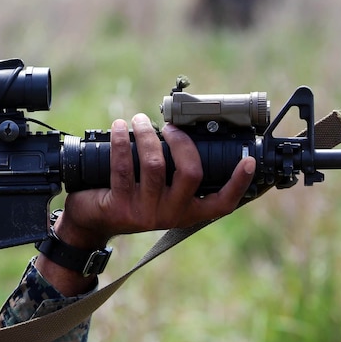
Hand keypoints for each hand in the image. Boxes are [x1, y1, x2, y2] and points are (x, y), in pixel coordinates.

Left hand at [39, 113, 254, 292]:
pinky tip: (119, 127)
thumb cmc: (130, 196)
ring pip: (155, 165)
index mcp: (188, 211)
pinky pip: (123, 168)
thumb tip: (187, 130)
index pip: (222, 203)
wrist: (91, 221)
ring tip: (136, 120)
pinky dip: (121, 142)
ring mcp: (146, 213)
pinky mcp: (120, 207)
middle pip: (190, 173)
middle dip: (181, 140)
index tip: (248, 161)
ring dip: (146, 135)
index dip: (238, 183)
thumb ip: (176, 172)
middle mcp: (171, 215)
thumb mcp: (159, 190)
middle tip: (168, 125)